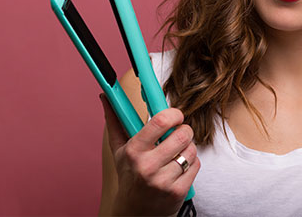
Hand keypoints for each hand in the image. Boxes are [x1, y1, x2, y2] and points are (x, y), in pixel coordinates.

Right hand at [100, 94, 199, 215]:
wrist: (134, 213)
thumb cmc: (129, 175)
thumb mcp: (119, 150)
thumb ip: (115, 121)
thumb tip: (105, 96)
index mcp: (133, 151)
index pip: (160, 121)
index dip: (174, 114)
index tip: (175, 116)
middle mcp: (147, 166)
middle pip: (182, 134)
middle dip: (184, 131)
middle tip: (178, 134)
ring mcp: (163, 180)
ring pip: (191, 149)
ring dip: (188, 148)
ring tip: (176, 154)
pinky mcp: (177, 192)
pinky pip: (196, 164)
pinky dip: (191, 164)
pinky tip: (179, 169)